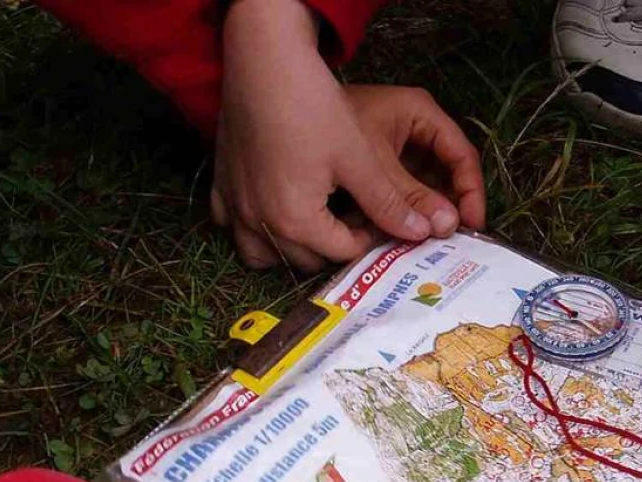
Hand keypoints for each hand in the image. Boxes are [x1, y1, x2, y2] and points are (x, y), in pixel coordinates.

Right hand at [212, 0, 483, 271]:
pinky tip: (274, 205)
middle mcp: (260, 222)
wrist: (264, 62)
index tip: (383, 217)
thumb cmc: (314, 108)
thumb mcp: (359, 159)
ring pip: (263, 253)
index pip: (343, 252)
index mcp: (297, 221)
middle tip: (357, 218)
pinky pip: (232, 225)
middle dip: (335, 246)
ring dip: (291, 249)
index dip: (369, 238)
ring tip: (317, 222)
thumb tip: (421, 233)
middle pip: (306, 259)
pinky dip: (254, 226)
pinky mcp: (221, 184)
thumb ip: (387, 204)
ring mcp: (235, 205)